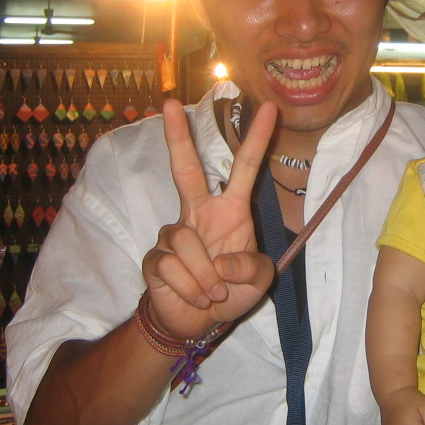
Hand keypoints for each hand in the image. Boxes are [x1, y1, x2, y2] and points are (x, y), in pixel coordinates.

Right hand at [141, 98, 277, 338]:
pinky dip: (191, 288)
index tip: (269, 109)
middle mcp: (199, 213)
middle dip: (178, 136)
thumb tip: (222, 262)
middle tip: (169, 103)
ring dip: (206, 276)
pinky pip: (172, 267)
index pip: (245, 169)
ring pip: (186, 241)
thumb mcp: (259, 282)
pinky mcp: (155, 257)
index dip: (257, 140)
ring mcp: (174, 234)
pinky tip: (196, 297)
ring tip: (213, 293)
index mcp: (231, 211)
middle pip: (186, 169)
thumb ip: (252, 268)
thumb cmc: (230, 291)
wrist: (196, 322)